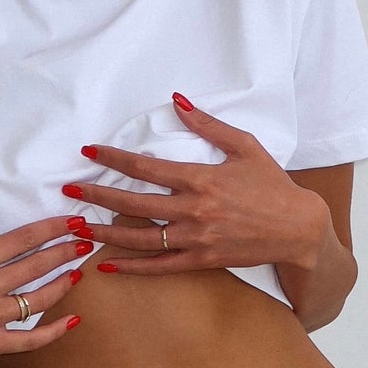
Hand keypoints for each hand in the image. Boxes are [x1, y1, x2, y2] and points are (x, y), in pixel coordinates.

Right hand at [0, 209, 91, 367]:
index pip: (26, 238)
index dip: (54, 228)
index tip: (73, 221)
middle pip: (39, 266)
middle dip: (67, 251)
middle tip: (87, 241)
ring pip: (40, 300)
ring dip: (63, 284)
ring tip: (77, 272)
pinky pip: (29, 340)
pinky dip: (53, 332)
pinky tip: (72, 321)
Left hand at [67, 95, 327, 275]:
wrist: (298, 229)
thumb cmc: (273, 185)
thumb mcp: (245, 146)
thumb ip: (208, 125)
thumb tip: (178, 100)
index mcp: (201, 179)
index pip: (146, 168)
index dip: (113, 158)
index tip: (89, 152)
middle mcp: (194, 210)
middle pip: (133, 203)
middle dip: (97, 196)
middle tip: (68, 192)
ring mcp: (196, 239)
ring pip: (140, 237)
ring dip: (105, 232)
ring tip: (76, 226)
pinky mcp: (201, 260)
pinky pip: (159, 266)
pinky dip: (131, 267)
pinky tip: (106, 264)